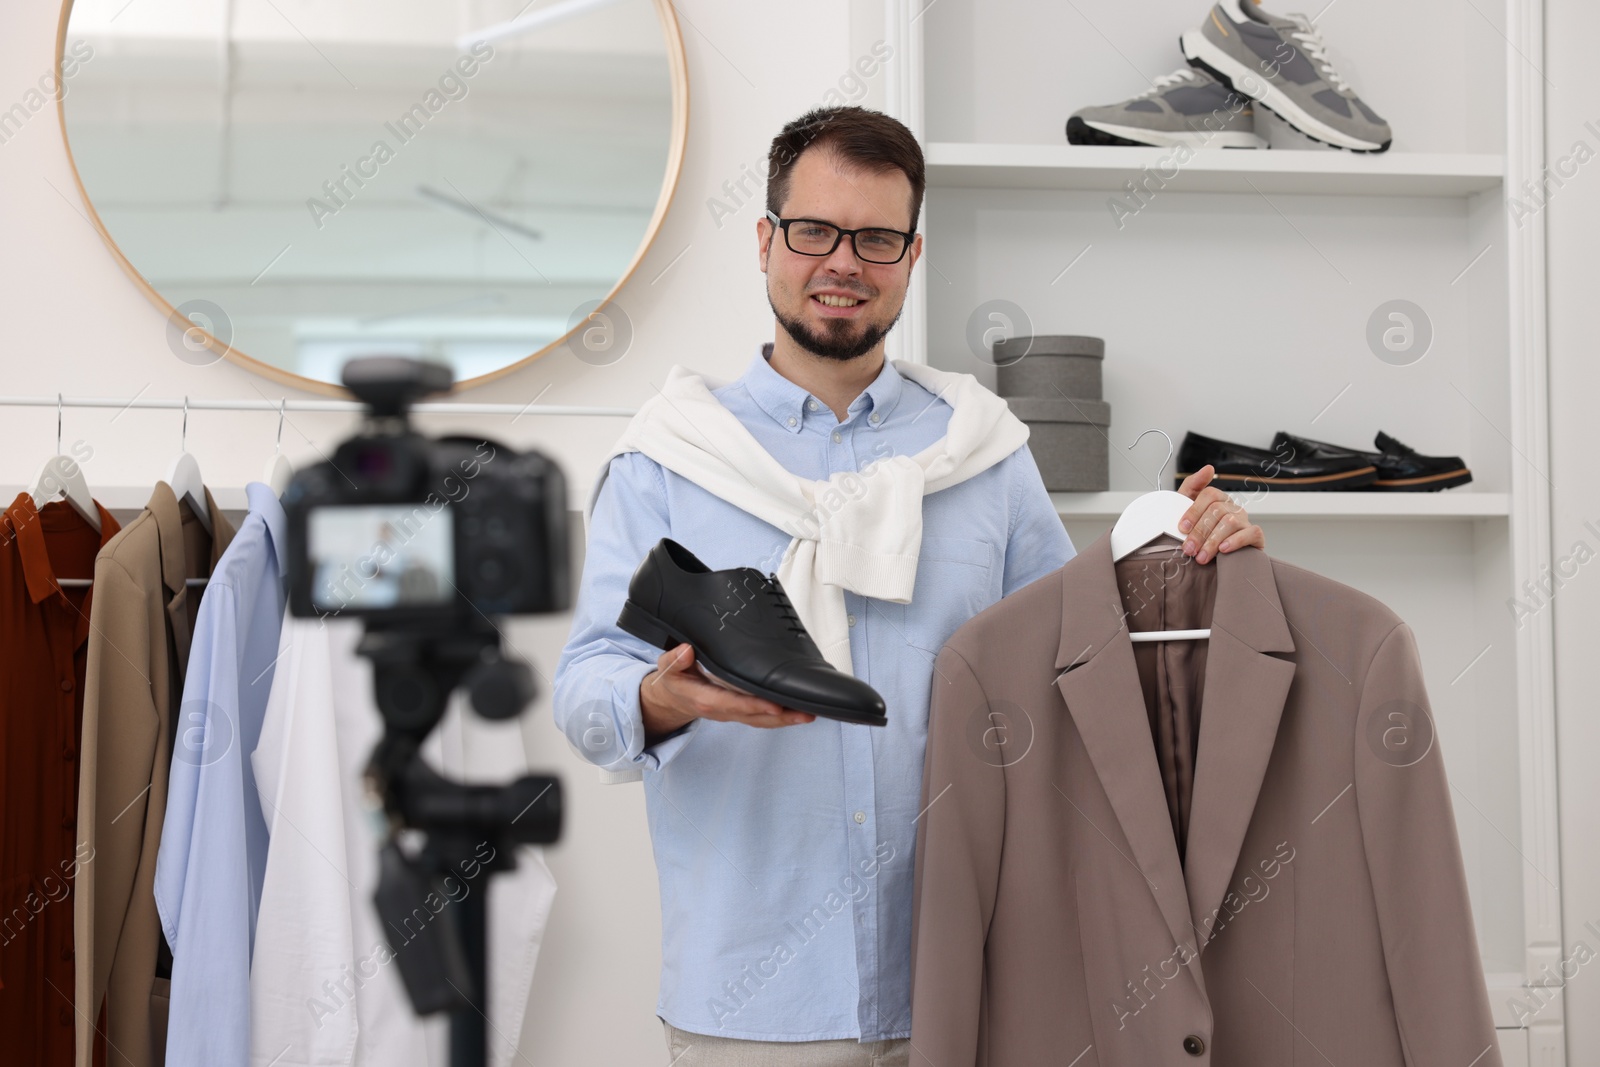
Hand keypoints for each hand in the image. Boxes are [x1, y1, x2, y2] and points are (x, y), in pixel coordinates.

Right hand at [639, 643, 815, 740]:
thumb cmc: (673, 681)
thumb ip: (675, 660)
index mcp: (705, 699)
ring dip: (786, 719)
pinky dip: (781, 717)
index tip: (775, 705)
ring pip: (762, 720)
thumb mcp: (666, 668)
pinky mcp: (739, 712)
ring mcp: (732, 713)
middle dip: (781, 717)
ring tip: (809, 714)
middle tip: (806, 713)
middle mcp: (721, 710)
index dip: (754, 706)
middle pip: (755, 717)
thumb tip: (686, 651)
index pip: (733, 704)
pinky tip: (797, 712)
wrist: (670, 699)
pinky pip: (761, 718)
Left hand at [1174, 464, 1264, 563]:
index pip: (1209, 495)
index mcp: (1218, 499)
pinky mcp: (1256, 536)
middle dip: (1200, 532)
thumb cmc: (1200, 533)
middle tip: (1189, 549)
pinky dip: (1236, 541)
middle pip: (1217, 510)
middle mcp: (1233, 507)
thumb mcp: (1187, 508)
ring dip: (1213, 541)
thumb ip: (1193, 486)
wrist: (1213, 560)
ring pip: (1231, 522)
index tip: (1182, 528)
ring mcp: (1245, 521)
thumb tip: (1208, 468)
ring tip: (1202, 556)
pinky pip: (1252, 532)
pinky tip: (1223, 550)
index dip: (1194, 511)